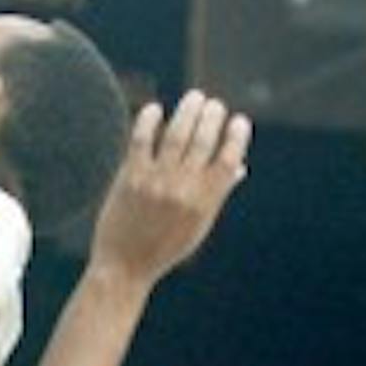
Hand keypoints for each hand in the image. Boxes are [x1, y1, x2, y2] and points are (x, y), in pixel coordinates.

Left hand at [90, 90, 251, 288]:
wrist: (125, 268)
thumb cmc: (164, 247)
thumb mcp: (197, 225)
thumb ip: (217, 193)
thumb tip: (240, 167)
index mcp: (205, 202)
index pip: (228, 159)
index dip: (236, 136)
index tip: (238, 120)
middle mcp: (183, 189)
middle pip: (204, 141)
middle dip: (213, 116)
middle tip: (214, 104)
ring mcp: (156, 181)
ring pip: (176, 135)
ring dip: (188, 111)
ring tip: (195, 98)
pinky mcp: (130, 178)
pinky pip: (142, 140)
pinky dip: (149, 121)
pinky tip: (155, 109)